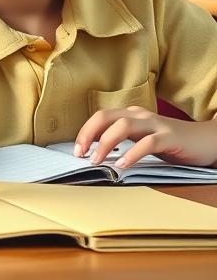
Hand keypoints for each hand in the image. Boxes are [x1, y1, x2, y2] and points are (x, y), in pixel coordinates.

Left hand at [73, 106, 216, 168]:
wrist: (207, 140)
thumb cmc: (171, 142)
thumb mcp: (141, 138)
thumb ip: (121, 140)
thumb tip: (94, 153)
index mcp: (130, 115)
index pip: (100, 117)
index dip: (85, 132)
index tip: (76, 150)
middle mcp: (140, 116)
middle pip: (106, 117)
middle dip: (88, 134)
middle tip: (80, 154)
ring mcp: (156, 125)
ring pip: (123, 126)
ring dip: (106, 143)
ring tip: (97, 161)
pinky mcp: (170, 137)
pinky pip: (148, 143)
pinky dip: (132, 153)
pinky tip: (123, 165)